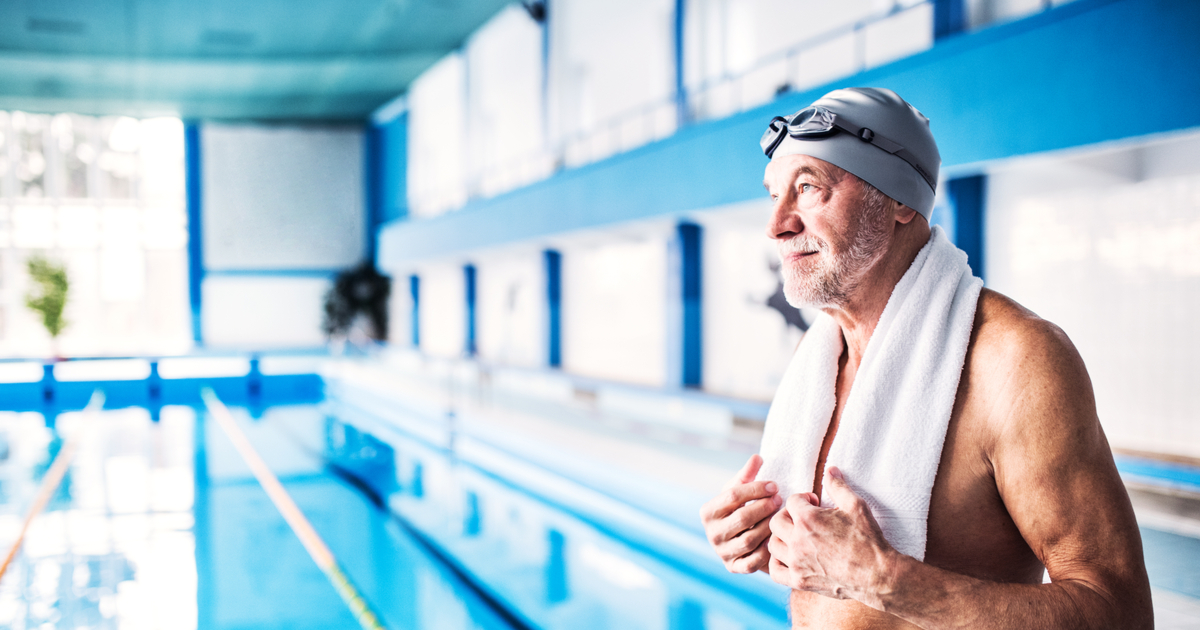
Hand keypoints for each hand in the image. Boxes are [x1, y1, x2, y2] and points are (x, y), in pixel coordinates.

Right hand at [700, 454, 781, 573]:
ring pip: (750, 539)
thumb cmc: (740, 508)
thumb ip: (747, 474)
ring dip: (769, 525)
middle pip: (742, 517)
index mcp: (707, 512)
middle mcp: (711, 534)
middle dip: (765, 506)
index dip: (756, 489)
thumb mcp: (740, 490)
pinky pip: (753, 561)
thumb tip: (757, 458)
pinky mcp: (734, 567)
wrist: (738, 537)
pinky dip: (767, 549)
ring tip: (780, 515)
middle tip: (780, 499)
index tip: (775, 485)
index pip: (732, 496)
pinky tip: (776, 536)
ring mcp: (722, 552)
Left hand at [767, 467, 895, 605]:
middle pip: (776, 522)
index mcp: (808, 519)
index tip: (814, 504)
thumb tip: (830, 469)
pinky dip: (777, 563)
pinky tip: (789, 558)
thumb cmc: (868, 540)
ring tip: (796, 537)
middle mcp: (798, 540)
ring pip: (772, 545)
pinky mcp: (799, 581)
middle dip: (787, 516)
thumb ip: (838, 486)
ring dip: (781, 538)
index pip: (792, 501)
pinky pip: (774, 571)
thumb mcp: (856, 506)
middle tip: (802, 520)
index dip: (803, 499)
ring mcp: (796, 562)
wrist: (877, 575)